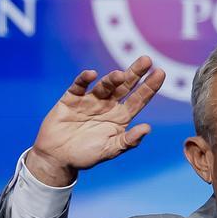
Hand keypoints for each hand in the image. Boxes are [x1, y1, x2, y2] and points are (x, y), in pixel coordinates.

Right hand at [28, 56, 165, 186]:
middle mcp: (107, 105)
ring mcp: (90, 100)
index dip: (149, 87)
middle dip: (135, 73)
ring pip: (104, 85)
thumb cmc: (85, 156)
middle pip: (125, 86)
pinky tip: (92, 74)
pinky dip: (85, 79)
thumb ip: (128, 141)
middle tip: (146, 59)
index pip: (138, 99)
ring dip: (112, 79)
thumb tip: (147, 128)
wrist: (56, 158)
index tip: (160, 73)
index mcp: (120, 117)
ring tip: (120, 75)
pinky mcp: (71, 98)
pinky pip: (79, 85)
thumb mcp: (110, 150)